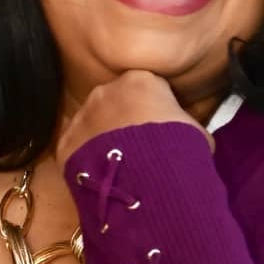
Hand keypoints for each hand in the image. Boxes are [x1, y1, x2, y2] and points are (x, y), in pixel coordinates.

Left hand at [54, 70, 213, 168]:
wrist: (148, 182)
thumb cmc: (179, 152)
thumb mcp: (197, 133)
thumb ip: (186, 125)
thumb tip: (190, 136)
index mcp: (140, 81)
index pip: (149, 88)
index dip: (156, 109)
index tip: (161, 130)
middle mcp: (105, 91)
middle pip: (116, 102)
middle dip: (125, 121)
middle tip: (139, 149)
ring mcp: (82, 117)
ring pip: (92, 124)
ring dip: (103, 139)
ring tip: (120, 165)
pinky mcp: (66, 144)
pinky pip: (76, 149)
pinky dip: (86, 160)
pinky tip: (102, 176)